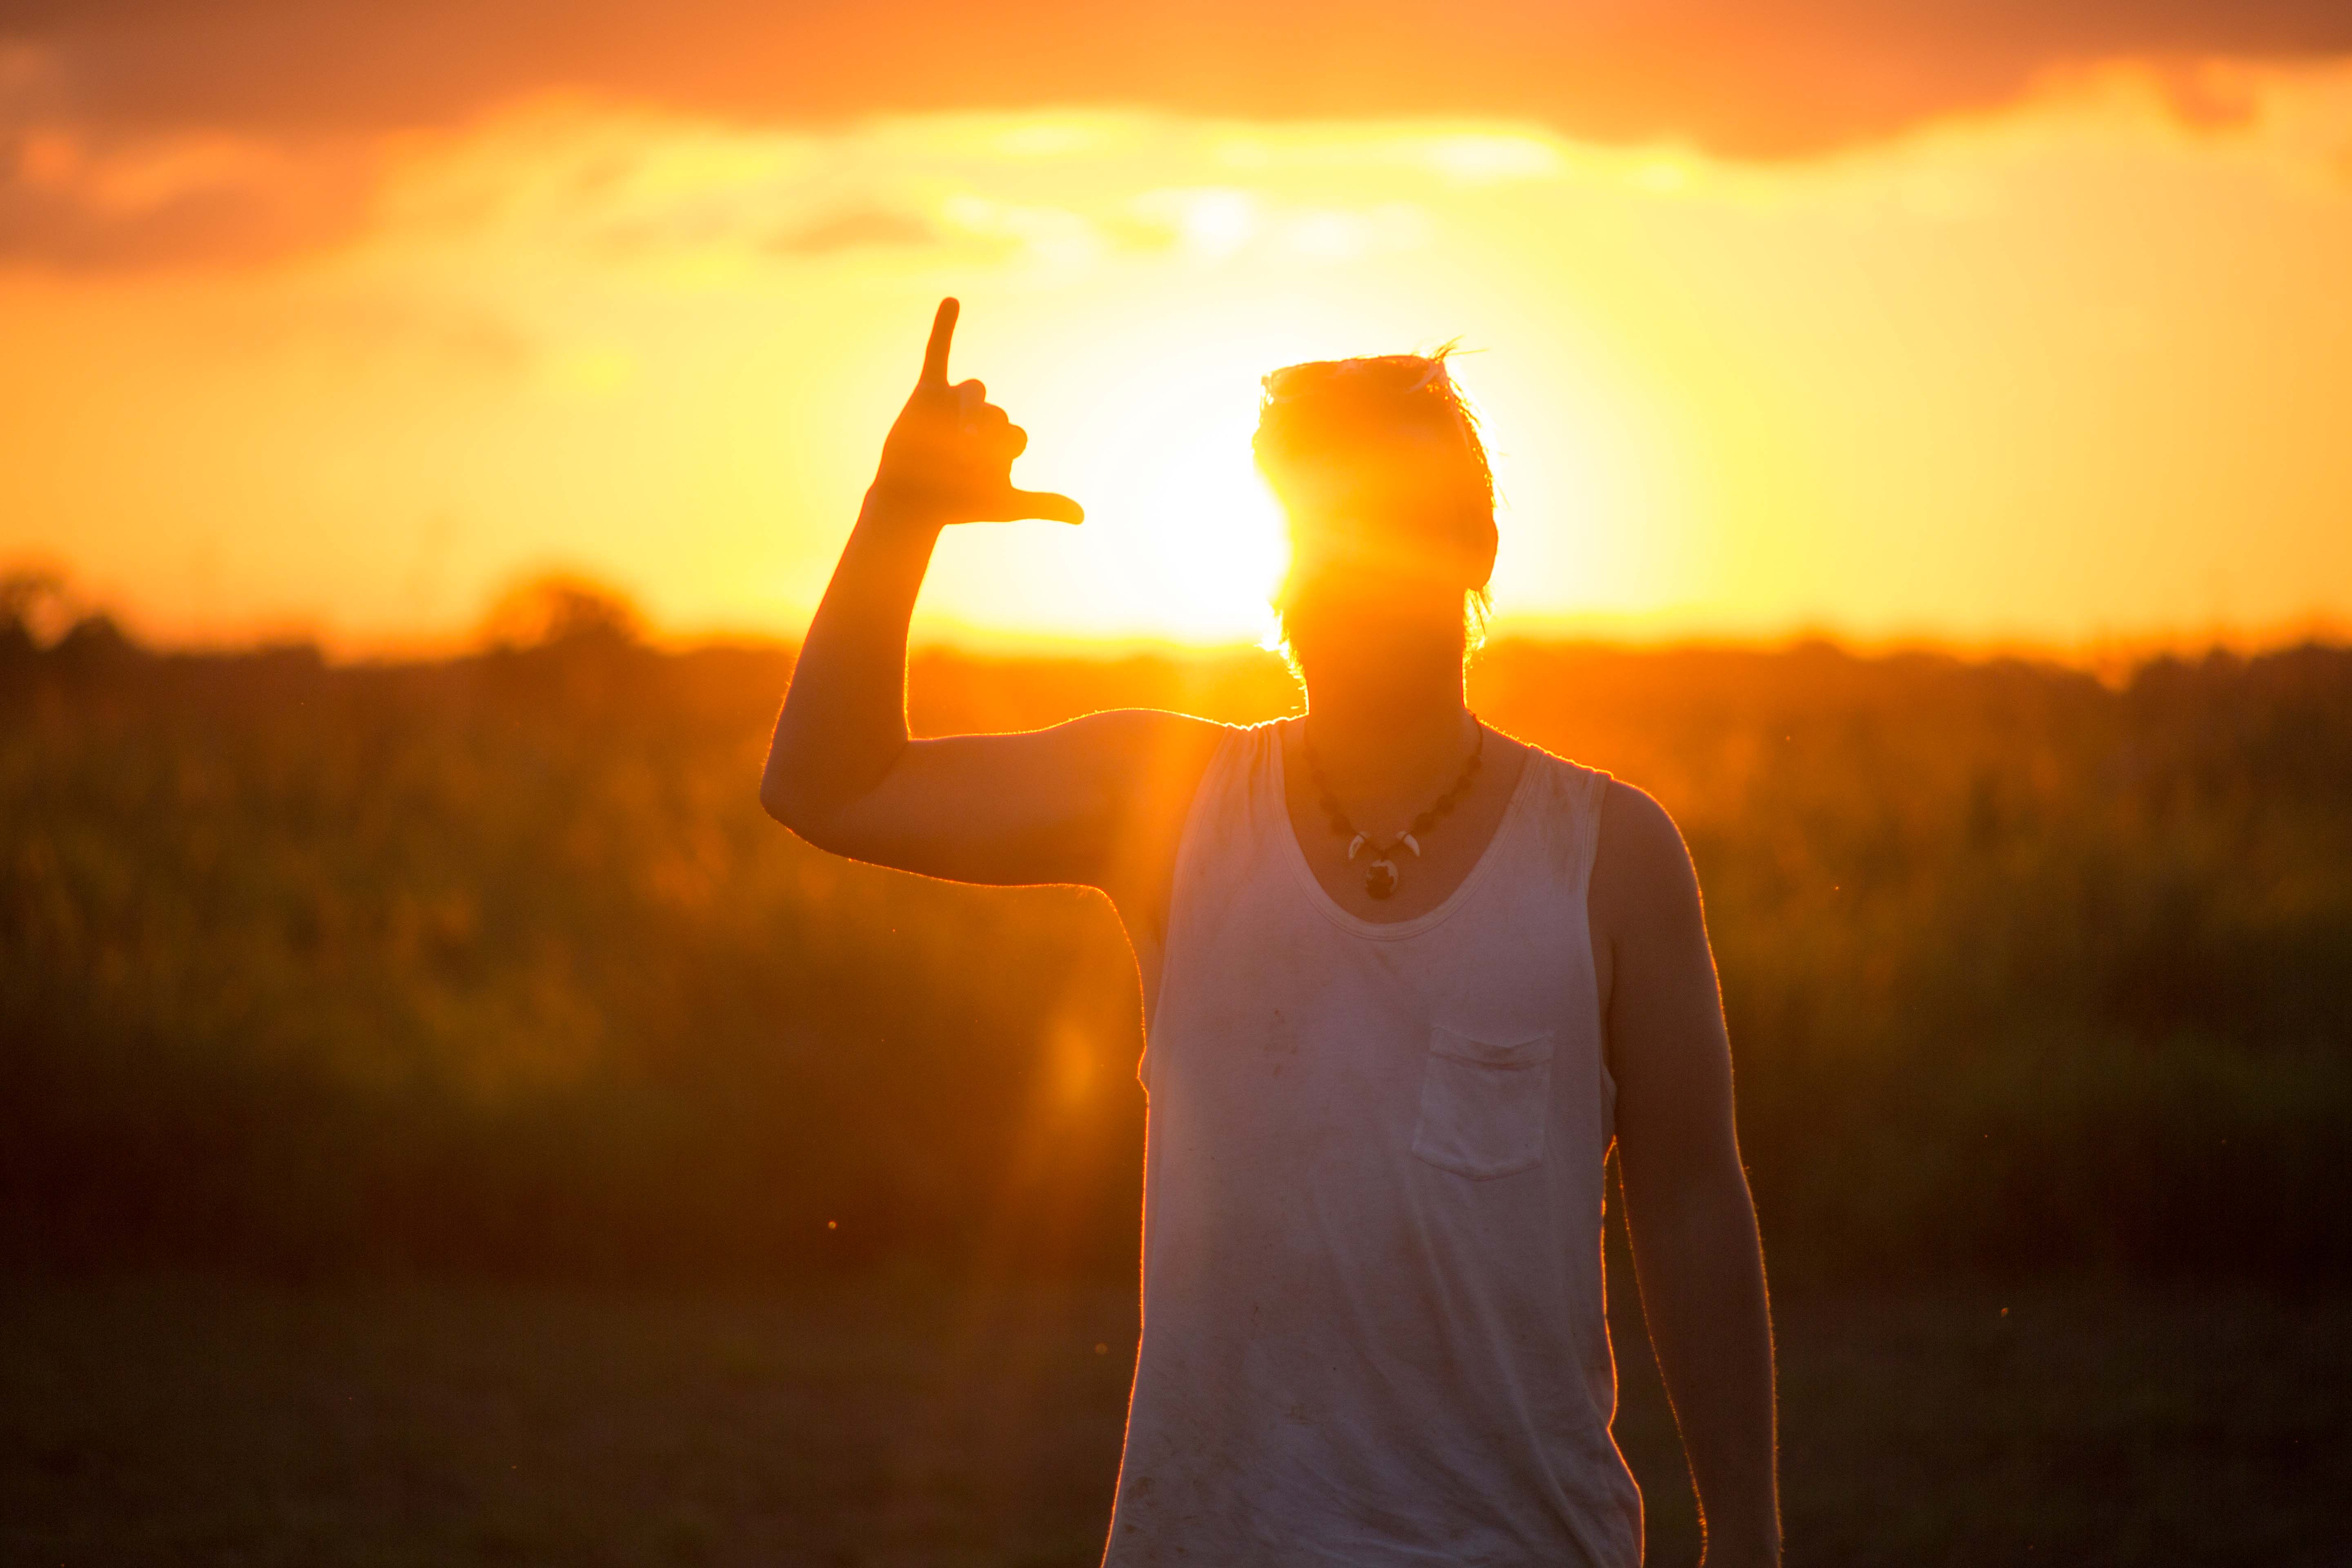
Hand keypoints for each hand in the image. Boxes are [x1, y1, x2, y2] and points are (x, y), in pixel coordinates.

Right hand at [866, 298, 1083, 526]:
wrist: (912, 502)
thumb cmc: (957, 504)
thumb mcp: (1005, 505)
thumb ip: (1042, 503)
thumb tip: (1082, 517)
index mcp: (999, 438)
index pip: (1016, 437)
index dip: (1001, 458)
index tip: (984, 478)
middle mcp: (980, 417)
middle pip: (996, 416)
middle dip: (981, 443)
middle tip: (962, 465)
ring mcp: (954, 403)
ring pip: (975, 395)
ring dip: (967, 418)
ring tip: (954, 446)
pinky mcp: (927, 393)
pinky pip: (937, 354)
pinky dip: (944, 328)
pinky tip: (952, 300)